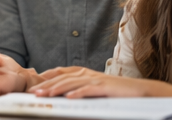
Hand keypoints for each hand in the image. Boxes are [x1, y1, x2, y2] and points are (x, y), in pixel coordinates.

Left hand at [31, 68, 153, 97]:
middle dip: (46, 85)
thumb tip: (63, 95)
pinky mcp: (104, 87)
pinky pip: (88, 90)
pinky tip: (68, 98)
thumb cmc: (114, 91)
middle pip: (61, 78)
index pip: (59, 73)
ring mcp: (95, 79)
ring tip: (45, 95)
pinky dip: (77, 93)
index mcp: (82, 72)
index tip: (33, 86)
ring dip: (56, 89)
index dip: (45, 78)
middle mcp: (86, 73)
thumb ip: (79, 87)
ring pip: (71, 83)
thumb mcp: (93, 86)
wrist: (138, 90)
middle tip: (33, 92)